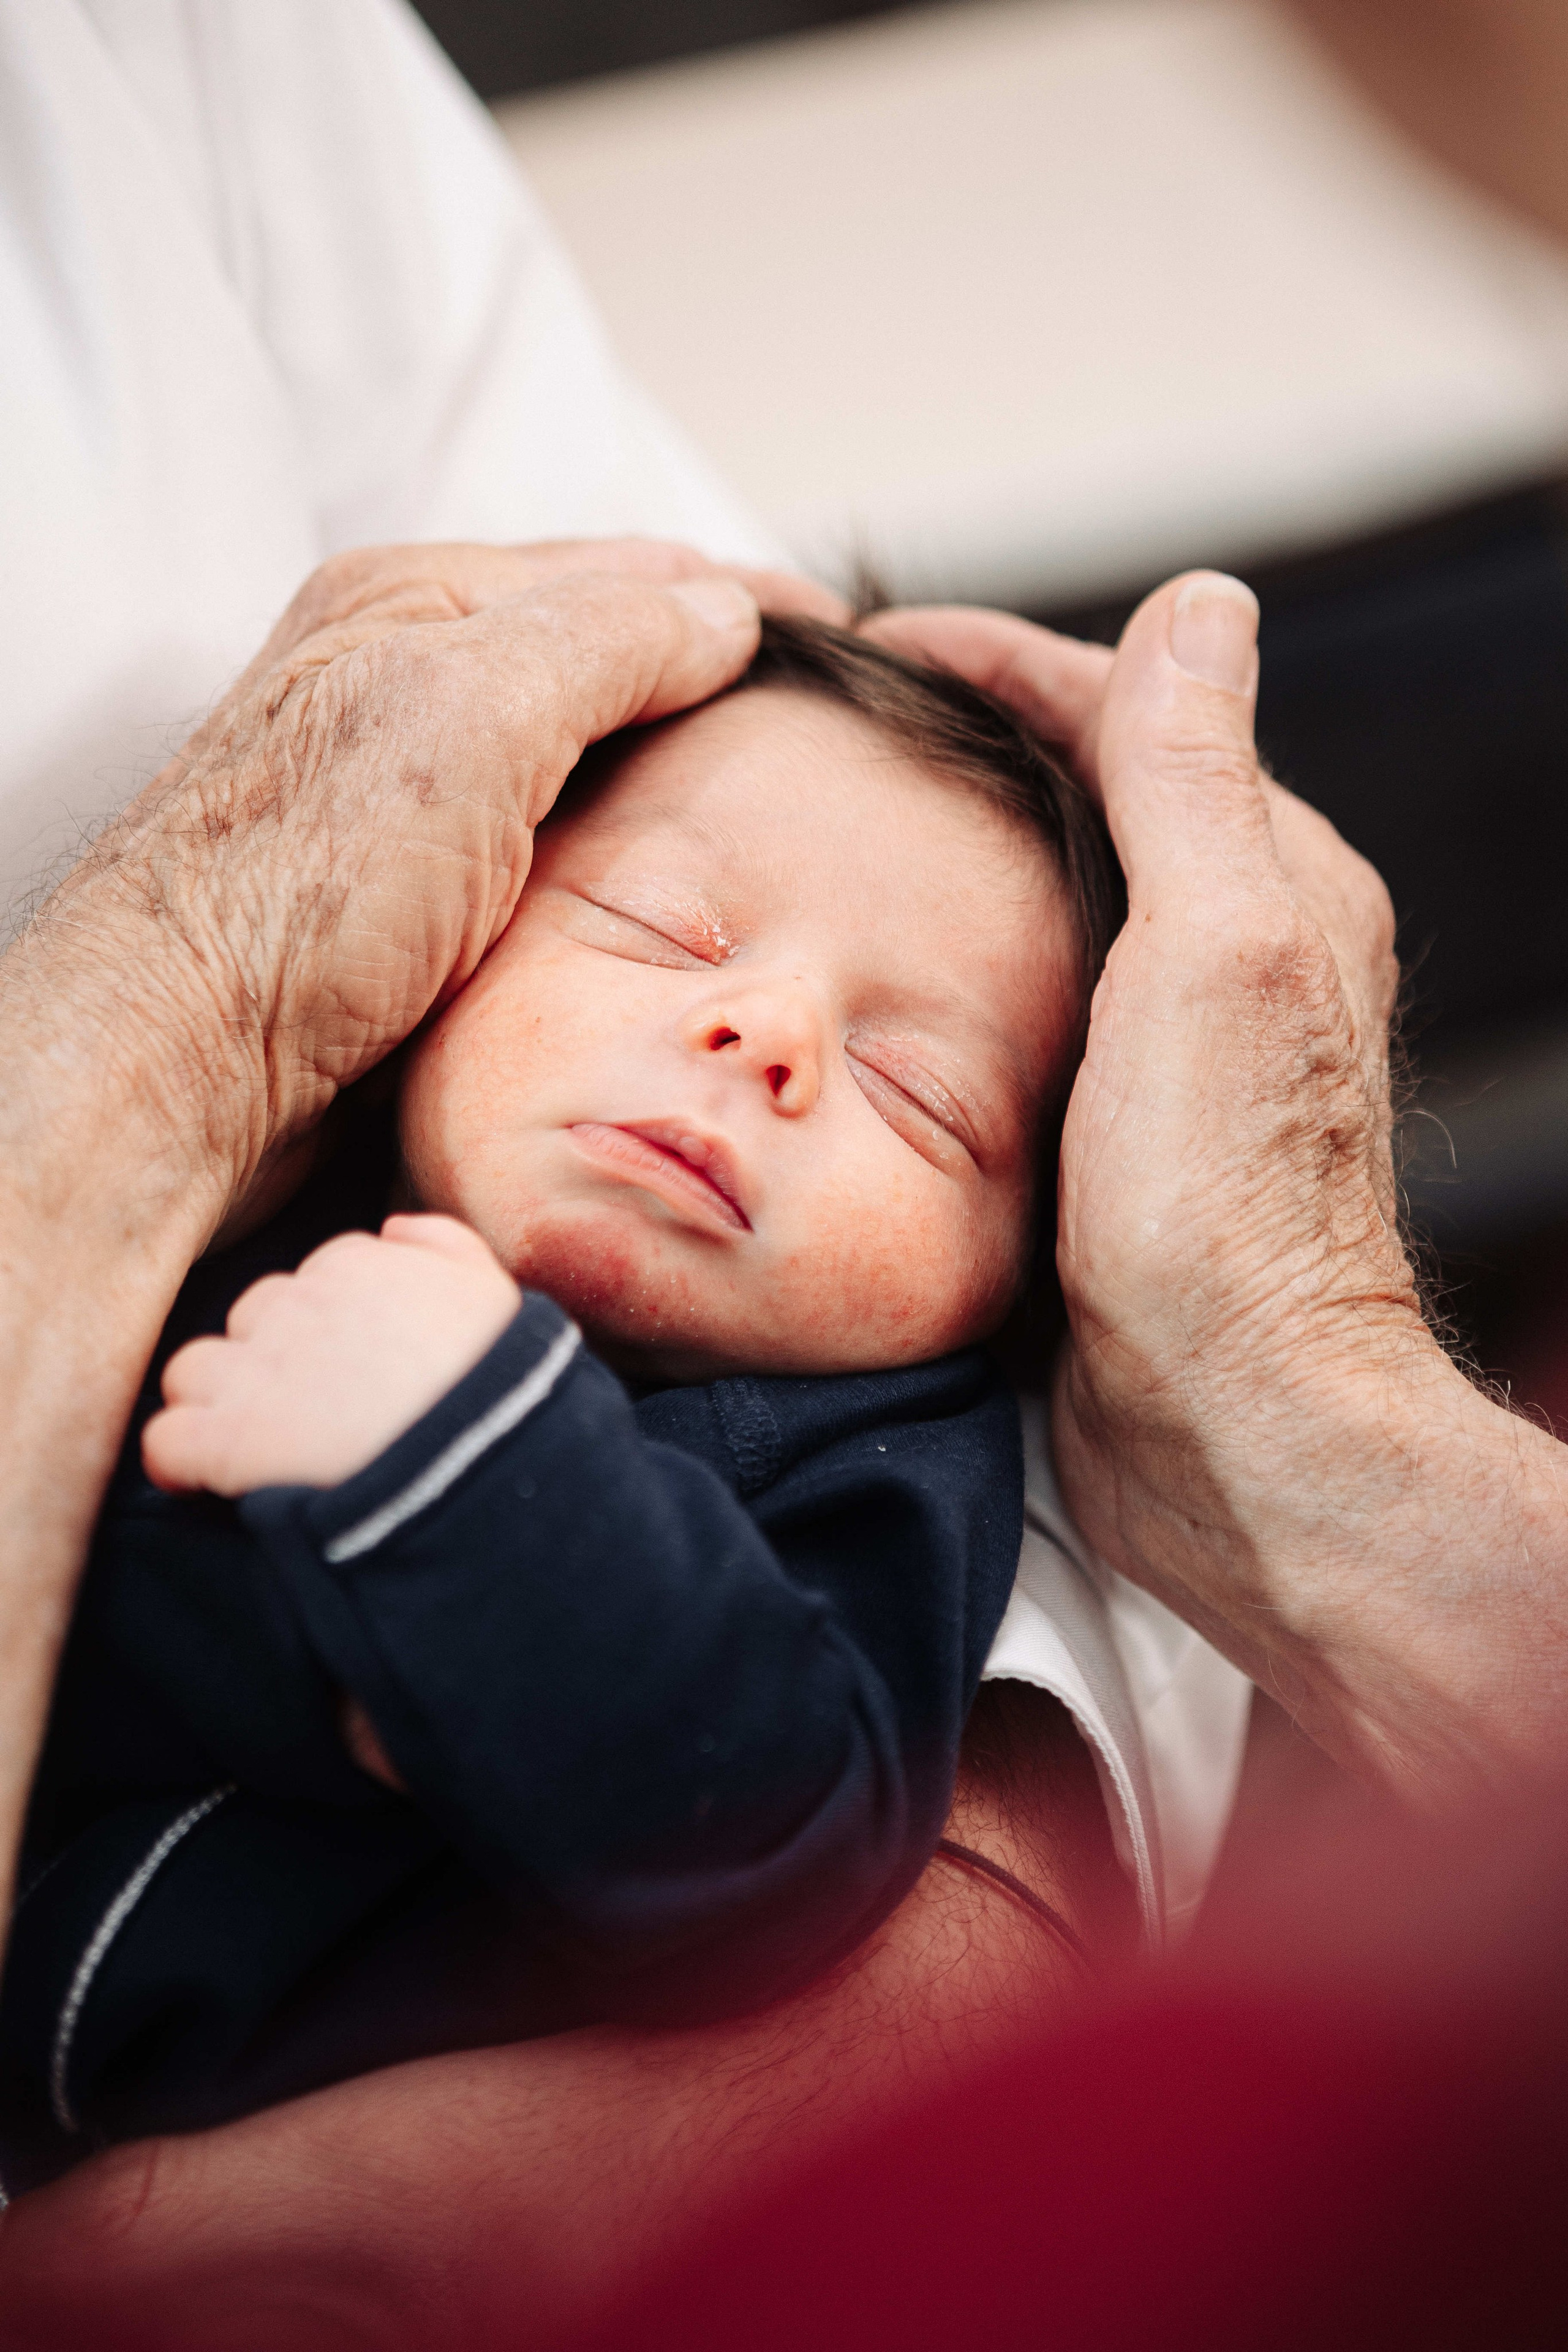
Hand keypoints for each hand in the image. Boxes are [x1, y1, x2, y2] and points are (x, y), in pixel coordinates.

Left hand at [50, 539, 843, 1243]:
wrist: (179, 1063)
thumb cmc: (299, 889)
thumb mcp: (471, 715)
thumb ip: (607, 641)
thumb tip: (725, 609)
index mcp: (415, 601)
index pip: (624, 571)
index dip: (741, 600)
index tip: (848, 642)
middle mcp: (405, 679)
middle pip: (605, 657)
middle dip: (716, 680)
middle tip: (836, 731)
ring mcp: (404, 791)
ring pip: (580, 758)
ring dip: (674, 777)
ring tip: (777, 809)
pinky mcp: (405, 895)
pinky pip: (547, 847)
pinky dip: (622, 856)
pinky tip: (668, 896)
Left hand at [143, 1216, 519, 1493]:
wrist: (481, 1472)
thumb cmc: (502, 1392)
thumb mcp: (496, 1296)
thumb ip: (446, 1245)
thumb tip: (392, 1226)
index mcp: (361, 1268)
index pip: (313, 1279)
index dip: (324, 1329)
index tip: (350, 1370)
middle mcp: (299, 1307)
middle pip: (252, 1319)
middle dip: (270, 1361)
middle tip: (313, 1415)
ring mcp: (258, 1372)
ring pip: (196, 1369)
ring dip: (216, 1404)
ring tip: (256, 1448)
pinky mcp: (226, 1440)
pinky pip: (166, 1438)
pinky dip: (180, 1460)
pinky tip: (206, 1482)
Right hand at [869, 580, 1567, 1791]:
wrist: (1230, 1431)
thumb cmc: (1224, 1214)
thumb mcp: (1213, 957)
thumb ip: (1194, 780)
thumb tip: (1205, 602)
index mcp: (1271, 884)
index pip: (1124, 714)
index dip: (996, 661)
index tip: (868, 646)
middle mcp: (1231, 951)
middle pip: (1083, 795)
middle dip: (964, 743)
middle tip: (821, 728)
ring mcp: (1168, 1045)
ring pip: (1047, 899)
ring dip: (952, 853)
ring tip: (824, 830)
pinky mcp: (1112, 1130)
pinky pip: (1023, 1002)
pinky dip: (950, 962)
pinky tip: (870, 975)